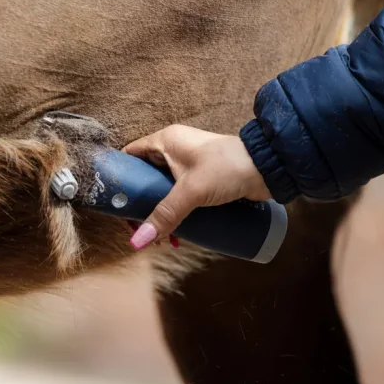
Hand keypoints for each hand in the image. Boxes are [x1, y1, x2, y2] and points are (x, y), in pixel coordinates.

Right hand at [123, 125, 269, 249]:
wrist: (267, 168)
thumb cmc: (228, 168)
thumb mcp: (192, 191)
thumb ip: (166, 215)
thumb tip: (138, 242)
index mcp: (166, 140)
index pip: (131, 154)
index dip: (121, 177)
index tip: (115, 202)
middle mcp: (175, 149)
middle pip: (146, 177)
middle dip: (142, 205)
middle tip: (140, 229)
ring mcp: (190, 165)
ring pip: (164, 191)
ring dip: (161, 214)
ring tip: (162, 238)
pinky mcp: (204, 179)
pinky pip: (182, 197)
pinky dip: (178, 214)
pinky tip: (180, 234)